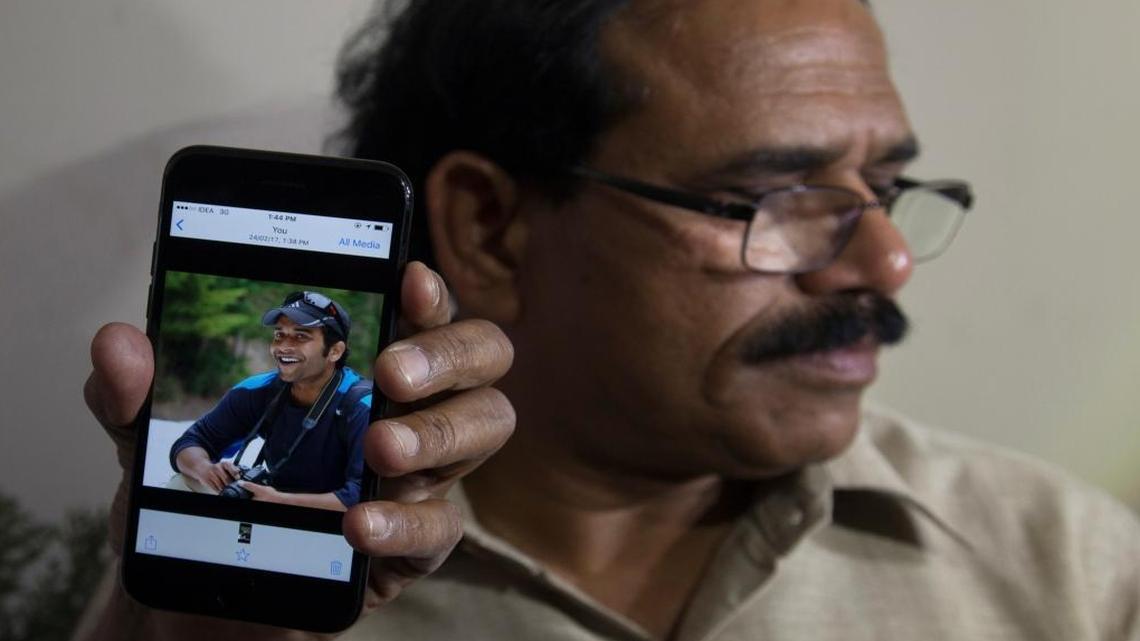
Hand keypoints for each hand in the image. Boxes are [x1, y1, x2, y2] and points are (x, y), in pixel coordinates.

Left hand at [81, 261, 513, 638]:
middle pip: (482, 356)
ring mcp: (419, 476)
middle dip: (448, 353)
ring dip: (439, 431)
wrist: (196, 601)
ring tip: (380, 448)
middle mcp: (408, 409)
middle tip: (389, 373)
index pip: (420, 311)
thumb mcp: (149, 444)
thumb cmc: (197, 505)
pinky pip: (442, 528)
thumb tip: (119, 341)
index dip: (428, 291)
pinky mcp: (413, 544)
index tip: (408, 277)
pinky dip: (405, 521)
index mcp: (359, 366)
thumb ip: (129, 393)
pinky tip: (359, 525)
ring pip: (484, 427)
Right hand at [185, 458, 239, 493]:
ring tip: (228, 489)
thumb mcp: (224, 466)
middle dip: (231, 484)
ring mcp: (211, 474)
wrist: (201, 467)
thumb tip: (239, 473)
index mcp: (224, 464)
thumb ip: (233, 469)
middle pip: (227, 479)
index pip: (231, 469)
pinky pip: (215, 488)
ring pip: (221, 485)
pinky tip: (222, 490)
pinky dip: (219, 491)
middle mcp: (217, 468)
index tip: (238, 479)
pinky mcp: (207, 480)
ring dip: (225, 488)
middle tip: (234, 486)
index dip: (235, 474)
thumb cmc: (216, 468)